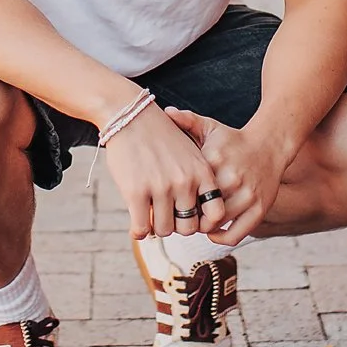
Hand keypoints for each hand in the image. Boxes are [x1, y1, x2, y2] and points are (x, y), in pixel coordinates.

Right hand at [100, 102, 228, 241]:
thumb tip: (196, 213)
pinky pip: (141, 227)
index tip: (190, 217)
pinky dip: (138, 231)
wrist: (130, 115)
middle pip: (188, 228)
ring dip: (155, 228)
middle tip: (165, 217)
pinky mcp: (136, 191)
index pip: (216, 214)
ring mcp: (160, 187)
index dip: (203, 222)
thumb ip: (197, 180)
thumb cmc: (159, 135)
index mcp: (202, 172)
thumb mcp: (189, 153)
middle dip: (176, 226)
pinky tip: (136, 225)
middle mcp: (184, 181)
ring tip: (149, 218)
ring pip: (163, 230)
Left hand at [163, 107, 290, 245]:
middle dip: (187, 215)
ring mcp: (247, 194)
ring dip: (203, 227)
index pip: (186, 188)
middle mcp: (231, 177)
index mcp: (214, 159)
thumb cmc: (233, 140)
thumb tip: (167, 113)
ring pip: (216, 222)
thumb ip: (187, 120)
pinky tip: (214, 233)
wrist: (270, 145)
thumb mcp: (211, 127)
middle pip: (199, 208)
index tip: (170, 201)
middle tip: (180, 216)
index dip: (174, 198)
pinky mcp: (260, 209)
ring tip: (196, 222)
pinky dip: (222, 238)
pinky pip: (236, 234)